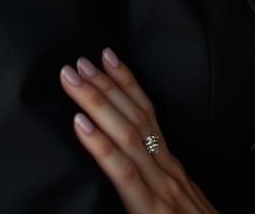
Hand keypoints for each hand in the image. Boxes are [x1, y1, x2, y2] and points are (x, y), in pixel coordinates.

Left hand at [59, 49, 217, 213]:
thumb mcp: (179, 210)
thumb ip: (157, 190)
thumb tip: (134, 169)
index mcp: (171, 169)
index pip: (148, 114)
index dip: (128, 82)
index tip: (107, 57)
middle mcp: (168, 171)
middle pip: (135, 117)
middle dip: (105, 86)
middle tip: (77, 62)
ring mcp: (162, 189)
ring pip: (128, 134)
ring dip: (98, 102)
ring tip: (75, 80)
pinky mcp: (152, 210)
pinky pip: (125, 172)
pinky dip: (102, 146)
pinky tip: (81, 127)